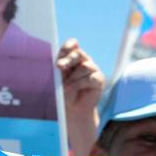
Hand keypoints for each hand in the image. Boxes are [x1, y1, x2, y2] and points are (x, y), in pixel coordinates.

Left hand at [56, 39, 103, 155]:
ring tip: (64, 87)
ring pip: (85, 66)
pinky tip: (71, 89)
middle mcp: (84, 61)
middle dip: (68, 59)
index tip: (64, 48)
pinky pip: (90, 78)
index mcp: (72, 59)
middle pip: (79, 54)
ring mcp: (93, 70)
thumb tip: (57, 61)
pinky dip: (78, 84)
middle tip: (59, 66)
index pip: (73, 46)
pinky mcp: (99, 80)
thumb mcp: (57, 79)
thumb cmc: (61, 93)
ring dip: (72, 77)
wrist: (71, 110)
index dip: (69, 45)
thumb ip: (58, 68)